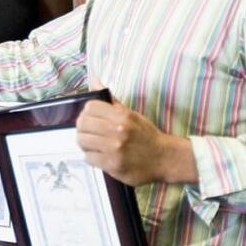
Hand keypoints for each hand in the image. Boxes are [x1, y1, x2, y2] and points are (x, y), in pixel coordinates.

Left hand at [75, 100, 191, 185]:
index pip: (90, 107)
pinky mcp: (113, 165)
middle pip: (82, 124)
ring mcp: (115, 149)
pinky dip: (91, 156)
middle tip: (88, 132)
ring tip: (92, 145)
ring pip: (82, 141)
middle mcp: (118, 131)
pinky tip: (99, 155)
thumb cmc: (146, 135)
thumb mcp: (131, 114)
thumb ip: (111, 100)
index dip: (86, 113)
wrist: (164, 158)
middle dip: (82, 128)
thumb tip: (94, 80)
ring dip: (85, 143)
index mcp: (123, 116)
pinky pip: (89, 158)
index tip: (90, 119)